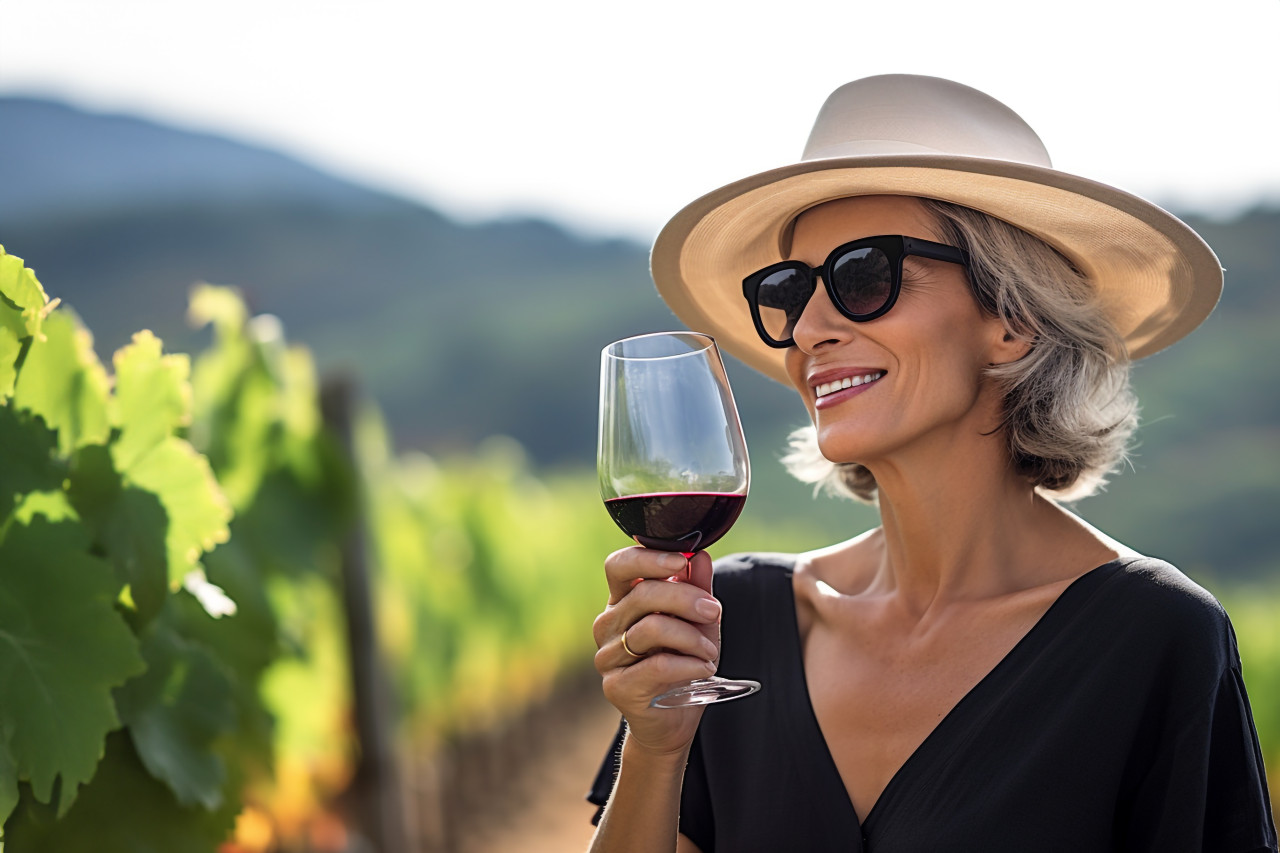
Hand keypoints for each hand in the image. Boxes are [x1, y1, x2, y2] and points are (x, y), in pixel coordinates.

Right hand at [593, 547, 721, 755]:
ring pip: (651, 629)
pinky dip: (689, 665)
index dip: (648, 559)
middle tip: (713, 611)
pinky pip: (657, 666)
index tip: (680, 562)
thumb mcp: (697, 622)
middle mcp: (608, 624)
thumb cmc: (683, 663)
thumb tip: (698, 555)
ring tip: (710, 652)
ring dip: (691, 638)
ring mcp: (608, 656)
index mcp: (622, 601)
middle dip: (686, 599)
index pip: (619, 566)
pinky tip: (703, 669)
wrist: (674, 719)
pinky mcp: (617, 686)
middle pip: (642, 594)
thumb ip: (697, 588)